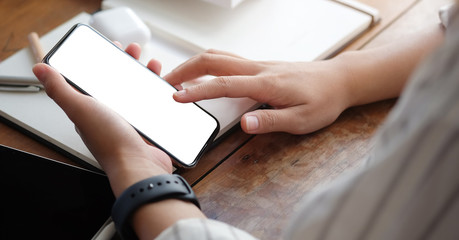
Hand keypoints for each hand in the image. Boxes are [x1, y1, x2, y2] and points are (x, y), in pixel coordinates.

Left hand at [33, 43, 171, 195]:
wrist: (139, 166)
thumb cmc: (110, 142)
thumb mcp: (81, 109)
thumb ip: (61, 90)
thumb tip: (41, 69)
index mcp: (91, 109)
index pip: (95, 80)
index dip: (104, 62)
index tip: (114, 48)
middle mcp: (109, 115)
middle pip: (118, 83)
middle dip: (127, 65)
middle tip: (134, 52)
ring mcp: (129, 122)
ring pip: (137, 93)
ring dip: (144, 77)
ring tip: (153, 66)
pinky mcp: (146, 128)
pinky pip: (152, 107)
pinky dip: (158, 95)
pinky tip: (164, 89)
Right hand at [164, 49, 350, 134]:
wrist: (339, 80)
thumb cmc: (323, 100)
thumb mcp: (302, 120)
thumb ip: (272, 120)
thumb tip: (245, 124)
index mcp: (265, 83)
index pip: (223, 85)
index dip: (196, 91)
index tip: (176, 97)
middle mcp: (258, 69)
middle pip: (213, 61)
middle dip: (185, 69)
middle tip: (166, 83)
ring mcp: (258, 65)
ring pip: (219, 57)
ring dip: (195, 64)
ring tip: (178, 77)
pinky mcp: (261, 66)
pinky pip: (228, 60)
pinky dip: (208, 65)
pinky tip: (205, 75)